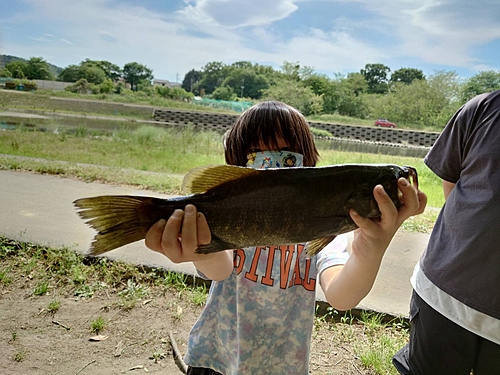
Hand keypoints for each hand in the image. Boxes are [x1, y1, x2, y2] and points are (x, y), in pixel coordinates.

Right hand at [145, 204, 233, 279]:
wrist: (207, 246)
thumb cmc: (185, 230)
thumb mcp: (174, 225)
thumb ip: (167, 217)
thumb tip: (160, 203)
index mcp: (162, 247)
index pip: (152, 243)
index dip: (155, 231)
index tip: (161, 219)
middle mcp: (175, 254)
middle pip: (169, 243)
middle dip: (172, 225)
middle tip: (178, 211)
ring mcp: (190, 254)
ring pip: (188, 241)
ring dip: (188, 222)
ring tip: (190, 208)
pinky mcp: (205, 251)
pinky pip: (203, 238)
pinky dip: (201, 224)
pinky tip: (200, 214)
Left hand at [320, 178, 426, 310]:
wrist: (366, 255)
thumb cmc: (371, 228)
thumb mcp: (378, 213)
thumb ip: (378, 199)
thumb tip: (366, 176)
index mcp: (399, 214)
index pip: (418, 205)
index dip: (420, 195)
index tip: (412, 181)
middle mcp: (396, 220)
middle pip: (411, 206)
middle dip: (409, 192)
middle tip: (400, 180)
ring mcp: (385, 228)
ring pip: (392, 214)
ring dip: (385, 200)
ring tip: (377, 188)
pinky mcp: (373, 235)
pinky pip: (367, 225)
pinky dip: (359, 217)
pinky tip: (352, 210)